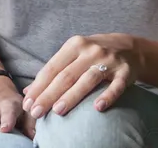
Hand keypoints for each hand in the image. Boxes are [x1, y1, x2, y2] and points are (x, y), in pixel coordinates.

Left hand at [22, 34, 141, 118]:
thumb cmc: (93, 54)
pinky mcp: (125, 72)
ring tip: (58, 111)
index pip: (52, 68)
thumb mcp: (73, 55)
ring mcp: (109, 61)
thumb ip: (53, 71)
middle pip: (66, 75)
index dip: (39, 86)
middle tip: (36, 112)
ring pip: (87, 79)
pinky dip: (107, 96)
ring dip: (72, 96)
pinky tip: (97, 108)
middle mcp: (90, 51)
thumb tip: (28, 92)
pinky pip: (116, 86)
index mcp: (74, 45)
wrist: (129, 47)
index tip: (28, 104)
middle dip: (49, 95)